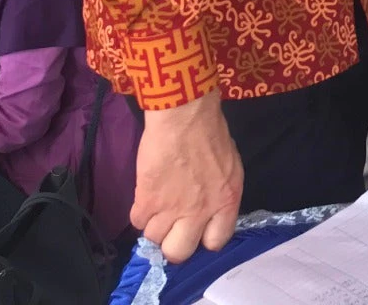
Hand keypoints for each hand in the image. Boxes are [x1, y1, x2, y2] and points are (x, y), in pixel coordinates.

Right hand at [132, 91, 242, 262]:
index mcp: (227, 202)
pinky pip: (137, 221)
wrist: (185, 115)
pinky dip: (139, 211)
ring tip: (157, 206)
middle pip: (180, 252)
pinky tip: (146, 196)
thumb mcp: (230, 169)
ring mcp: (172, 209)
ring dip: (154, 225)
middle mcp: (201, 212)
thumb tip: (209, 210)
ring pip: (154, 238)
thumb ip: (220, 195)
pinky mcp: (147, 200)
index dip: (203, 238)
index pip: (217, 242)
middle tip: (171, 227)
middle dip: (173, 244)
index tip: (196, 228)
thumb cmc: (211, 134)